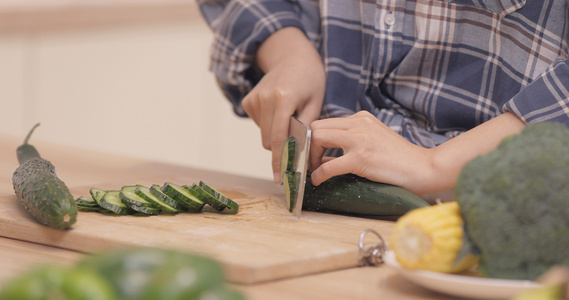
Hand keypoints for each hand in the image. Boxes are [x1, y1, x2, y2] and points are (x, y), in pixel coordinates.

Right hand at [242, 27, 324, 183]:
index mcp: (283, 98)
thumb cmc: (310, 79)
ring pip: (264, 135)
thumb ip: (306, 128)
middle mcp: (264, 98)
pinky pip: (259, 125)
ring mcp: (254, 99)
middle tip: (297, 148)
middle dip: (281, 149)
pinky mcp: (249, 101)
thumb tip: (300, 154)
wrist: (292, 57)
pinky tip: (279, 112)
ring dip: (277, 135)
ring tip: (290, 118)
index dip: (279, 161)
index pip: (278, 138)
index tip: (280, 179)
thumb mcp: (316, 102)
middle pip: (269, 141)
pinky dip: (270, 125)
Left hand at [309, 111, 525, 195]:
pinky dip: (318, 175)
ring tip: (313, 171)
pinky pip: (329, 165)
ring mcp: (360, 139)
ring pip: (318, 138)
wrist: (423, 168)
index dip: (312, 138)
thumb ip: (350, 144)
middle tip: (309, 163)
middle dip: (307, 146)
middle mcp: (359, 124)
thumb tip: (322, 157)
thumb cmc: (399, 160)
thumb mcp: (372, 142)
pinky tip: (318, 181)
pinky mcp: (362, 157)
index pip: (325, 122)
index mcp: (361, 118)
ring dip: (310, 157)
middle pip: (317, 126)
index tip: (309, 153)